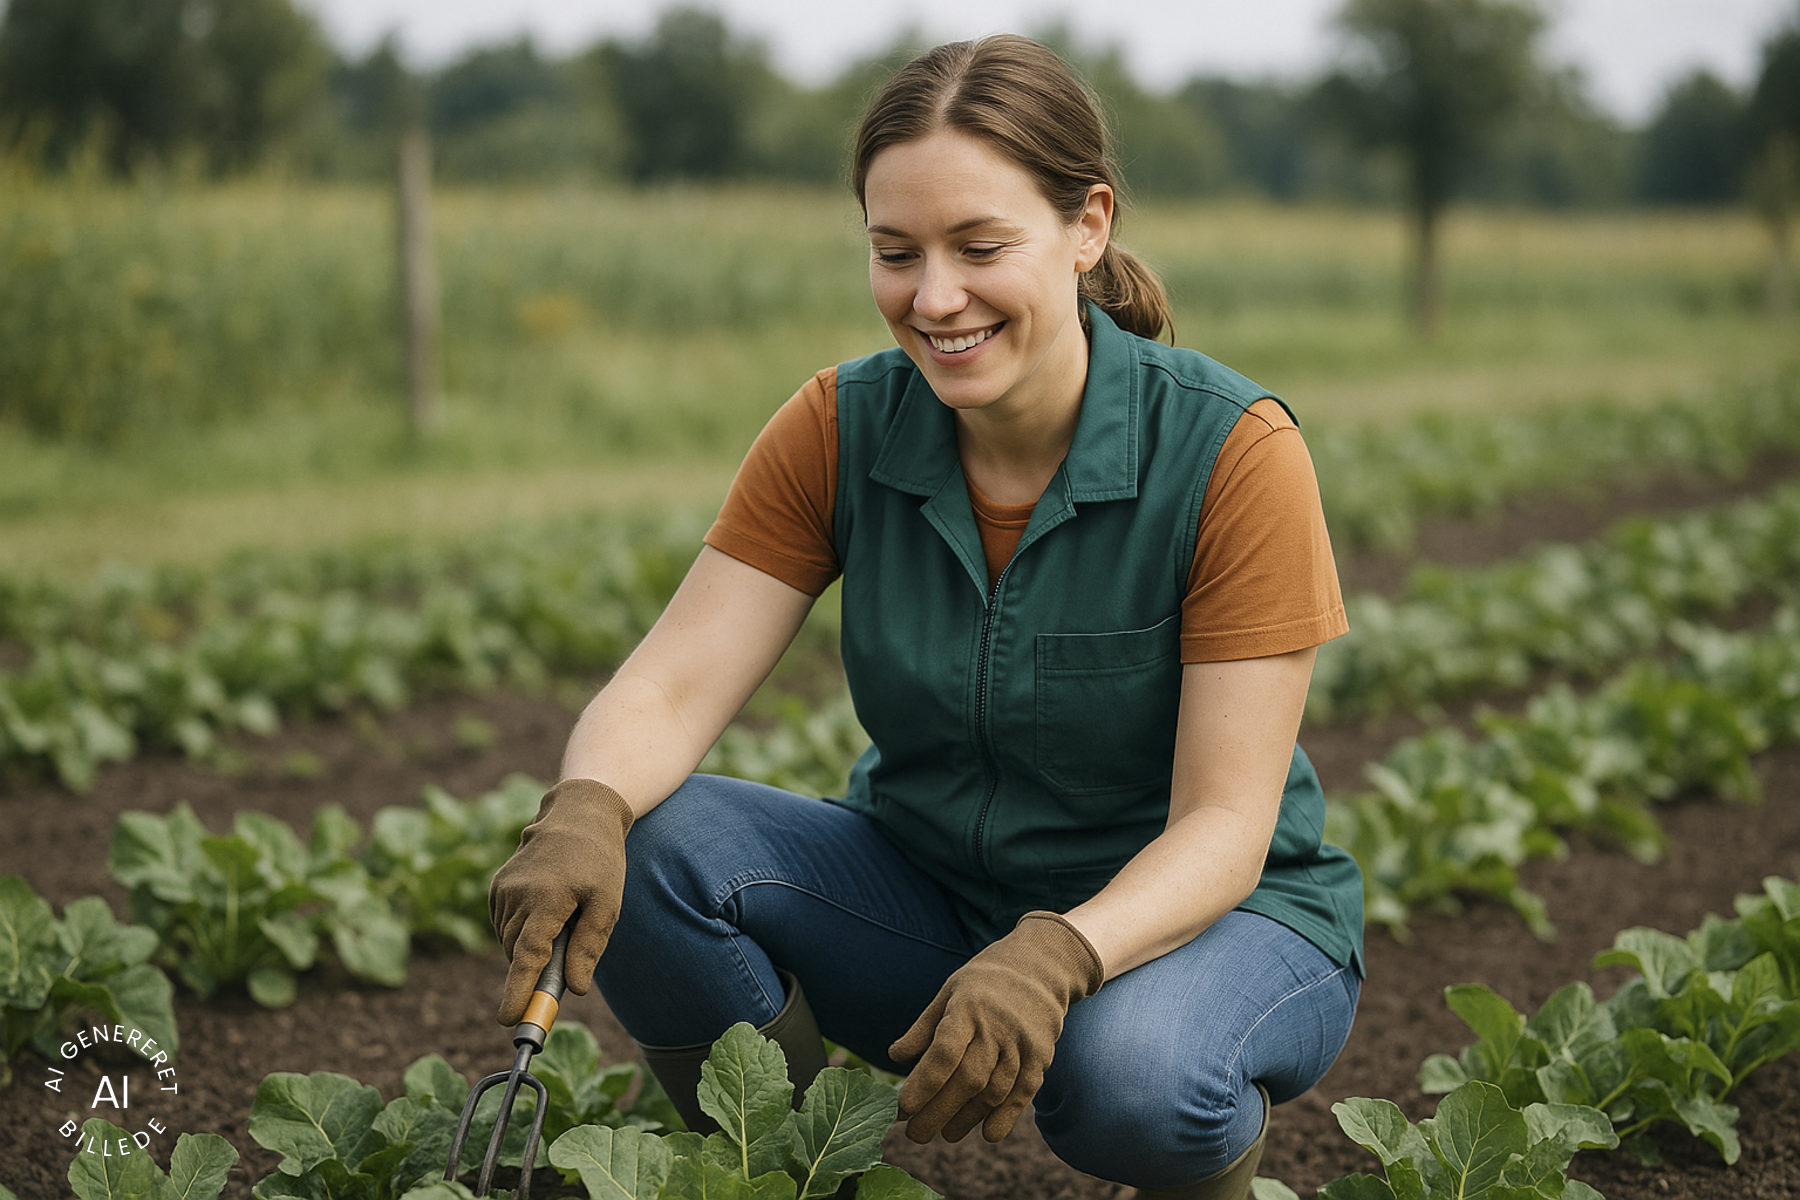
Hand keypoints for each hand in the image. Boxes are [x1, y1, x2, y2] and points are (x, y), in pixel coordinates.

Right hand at [488, 779, 633, 1024]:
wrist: (579, 814)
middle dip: (535, 971)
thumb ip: (589, 946)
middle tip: (566, 965)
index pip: (528, 956)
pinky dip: (522, 931)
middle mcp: (518, 894)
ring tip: (564, 919)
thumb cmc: (600, 860)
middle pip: (519, 954)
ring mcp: (503, 889)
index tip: (509, 1020)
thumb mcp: (607, 903)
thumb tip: (575, 988)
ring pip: (510, 942)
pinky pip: (505, 926)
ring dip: (531, 947)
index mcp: (548, 899)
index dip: (518, 991)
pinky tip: (547, 912)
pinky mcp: (497, 886)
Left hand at [889, 911, 1103, 1142]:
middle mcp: (996, 1026)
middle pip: (967, 1079)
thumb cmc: (985, 980)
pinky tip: (988, 1133)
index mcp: (967, 1008)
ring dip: (967, 1118)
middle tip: (916, 1134)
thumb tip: (895, 1057)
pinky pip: (1024, 1092)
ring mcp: (1022, 1042)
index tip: (902, 1108)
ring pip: (994, 1090)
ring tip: (945, 1135)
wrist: (1041, 964)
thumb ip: (924, 1027)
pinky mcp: (1041, 1055)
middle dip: (938, 1111)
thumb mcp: (949, 991)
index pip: (944, 1052)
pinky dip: (1007, 1116)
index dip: (923, 1084)